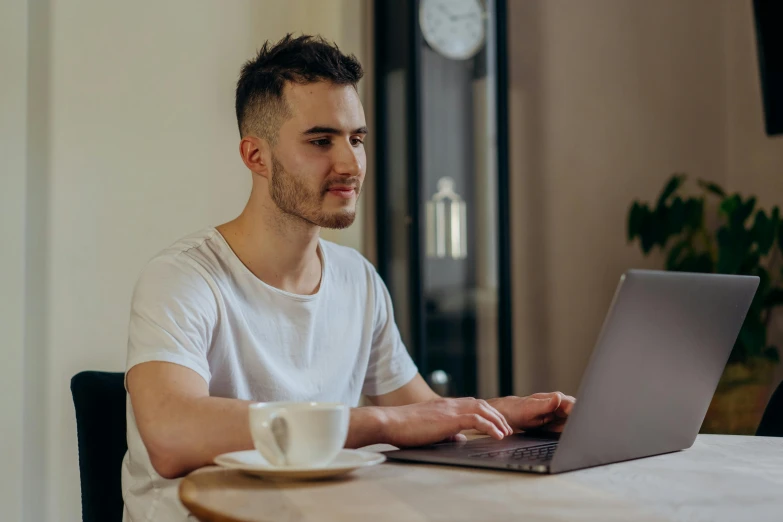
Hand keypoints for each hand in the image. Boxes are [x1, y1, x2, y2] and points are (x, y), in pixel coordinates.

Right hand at [380, 397, 513, 447]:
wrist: (389, 422)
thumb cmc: (403, 428)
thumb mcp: (429, 430)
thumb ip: (446, 433)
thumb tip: (460, 439)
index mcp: (444, 406)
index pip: (471, 404)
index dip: (487, 413)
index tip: (496, 424)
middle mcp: (449, 404)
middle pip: (481, 404)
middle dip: (496, 416)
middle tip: (507, 429)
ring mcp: (450, 409)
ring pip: (482, 409)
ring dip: (497, 420)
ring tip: (506, 433)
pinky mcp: (449, 418)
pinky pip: (476, 420)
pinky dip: (490, 426)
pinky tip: (498, 436)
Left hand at [488, 392, 575, 432]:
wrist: (512, 416)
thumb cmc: (520, 410)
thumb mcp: (531, 408)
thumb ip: (545, 404)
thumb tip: (558, 397)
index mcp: (557, 399)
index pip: (574, 405)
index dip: (580, 413)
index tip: (583, 422)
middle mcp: (561, 406)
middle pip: (578, 414)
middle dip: (582, 422)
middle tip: (584, 433)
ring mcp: (561, 415)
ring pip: (575, 422)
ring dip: (578, 428)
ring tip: (581, 438)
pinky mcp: (559, 424)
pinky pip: (569, 428)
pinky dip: (571, 433)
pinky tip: (572, 439)